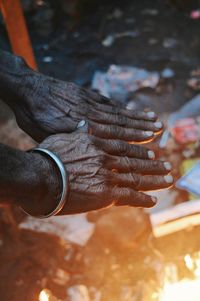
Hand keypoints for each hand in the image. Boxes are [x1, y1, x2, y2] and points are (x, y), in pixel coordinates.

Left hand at [12, 67, 162, 141]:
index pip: (113, 135)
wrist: (27, 89)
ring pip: (117, 111)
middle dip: (141, 127)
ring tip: (153, 118)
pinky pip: (107, 102)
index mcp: (82, 128)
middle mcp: (90, 115)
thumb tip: (92, 147)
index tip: (150, 140)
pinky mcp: (85, 93)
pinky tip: (130, 110)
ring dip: (136, 116)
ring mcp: (89, 102)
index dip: (133, 138)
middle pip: (120, 122)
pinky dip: (121, 107)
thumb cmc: (34, 118)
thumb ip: (72, 141)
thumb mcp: (49, 136)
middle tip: (159, 129)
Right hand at [39, 126, 172, 214]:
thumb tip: (85, 124)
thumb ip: (78, 132)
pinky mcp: (106, 194)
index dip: (139, 151)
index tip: (151, 153)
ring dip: (154, 180)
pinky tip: (153, 201)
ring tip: (167, 180)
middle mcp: (106, 158)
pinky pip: (129, 197)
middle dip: (153, 165)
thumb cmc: (47, 157)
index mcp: (97, 144)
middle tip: (167, 165)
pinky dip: (142, 199)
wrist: (40, 176)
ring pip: (137, 178)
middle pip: (134, 162)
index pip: (123, 147)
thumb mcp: (63, 137)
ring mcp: (108, 176)